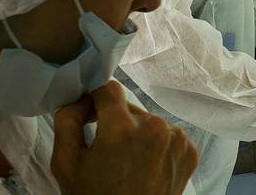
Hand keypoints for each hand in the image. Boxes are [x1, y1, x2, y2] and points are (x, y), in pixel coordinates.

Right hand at [52, 81, 198, 194]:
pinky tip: (145, 167)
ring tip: (127, 163)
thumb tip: (80, 98)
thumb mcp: (66, 164)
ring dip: (136, 133)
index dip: (94, 100)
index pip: (108, 88)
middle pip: (128, 106)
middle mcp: (155, 127)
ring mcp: (177, 139)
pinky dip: (155, 145)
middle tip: (106, 151)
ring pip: (148, 121)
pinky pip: (167, 135)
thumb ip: (68, 120)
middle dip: (115, 121)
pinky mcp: (190, 151)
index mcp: (122, 128)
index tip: (89, 116)